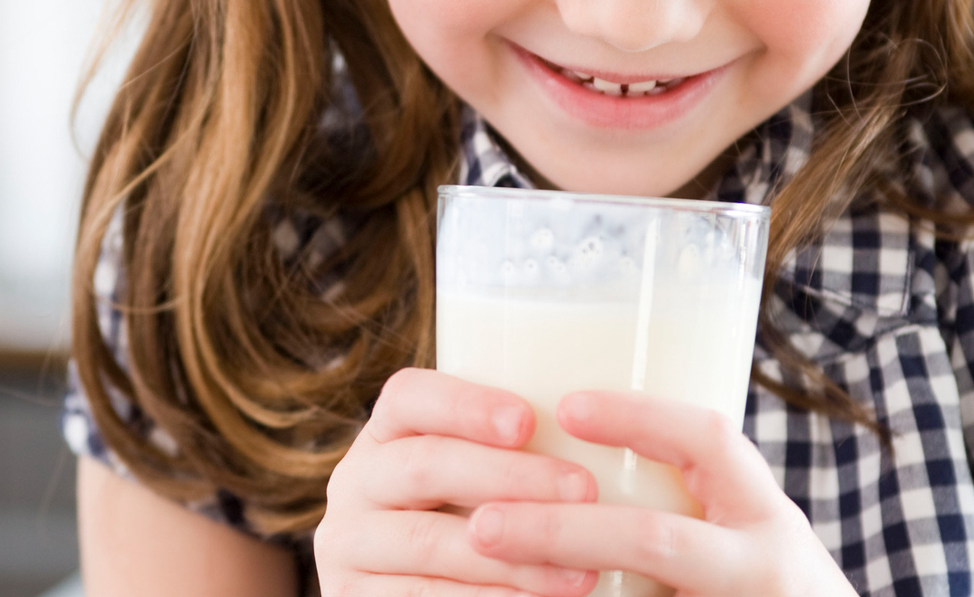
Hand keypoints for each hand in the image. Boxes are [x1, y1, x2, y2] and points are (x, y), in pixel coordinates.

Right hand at [317, 368, 602, 596]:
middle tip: (584, 491)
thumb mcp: (488, 480)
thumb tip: (626, 415)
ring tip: (584, 572)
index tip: (528, 420)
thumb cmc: (490, 524)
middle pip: (424, 464)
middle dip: (509, 477)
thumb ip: (525, 450)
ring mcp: (348, 546)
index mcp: (386, 434)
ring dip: (512, 557)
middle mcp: (355, 482)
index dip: (464, 404)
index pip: (409, 397)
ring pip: (428, 542)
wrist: (439, 591)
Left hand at [465, 391, 856, 596]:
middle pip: (653, 540)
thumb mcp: (747, 537)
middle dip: (559, 530)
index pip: (709, 442)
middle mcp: (761, 569)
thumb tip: (561, 439)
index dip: (637, 416)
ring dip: (553, 588)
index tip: (566, 406)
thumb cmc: (764, 589)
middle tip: (483, 525)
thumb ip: (684, 502)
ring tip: (489, 563)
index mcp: (766, 517)